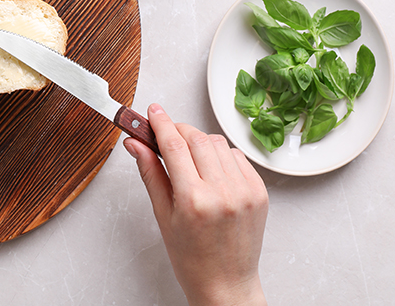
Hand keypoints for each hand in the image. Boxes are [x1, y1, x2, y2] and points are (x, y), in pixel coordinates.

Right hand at [123, 104, 267, 305]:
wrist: (226, 284)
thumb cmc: (191, 258)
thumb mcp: (163, 216)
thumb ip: (150, 173)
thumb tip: (134, 143)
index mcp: (193, 200)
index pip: (173, 145)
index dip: (160, 123)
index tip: (152, 111)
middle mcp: (222, 192)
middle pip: (197, 138)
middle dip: (178, 130)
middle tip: (165, 133)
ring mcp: (245, 190)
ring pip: (218, 143)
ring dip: (200, 142)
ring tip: (189, 160)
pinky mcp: (259, 191)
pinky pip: (237, 157)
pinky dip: (221, 156)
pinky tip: (211, 171)